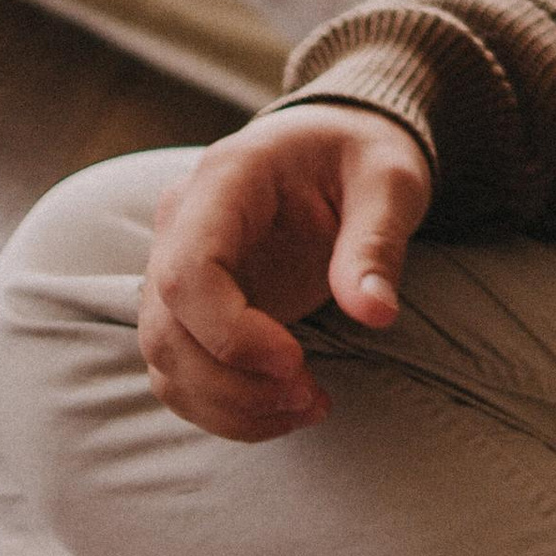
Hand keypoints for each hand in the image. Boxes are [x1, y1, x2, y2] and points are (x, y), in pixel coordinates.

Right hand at [138, 104, 431, 443]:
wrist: (338, 146)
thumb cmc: (362, 155)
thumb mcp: (389, 182)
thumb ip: (377, 242)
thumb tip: (375, 314)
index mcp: (224, 179)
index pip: (187, 270)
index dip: (230, 333)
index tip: (295, 362)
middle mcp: (183, 223)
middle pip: (167, 328)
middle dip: (234, 383)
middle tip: (311, 397)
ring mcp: (179, 265)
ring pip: (166, 360)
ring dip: (229, 405)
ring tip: (308, 407)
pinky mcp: (193, 306)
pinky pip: (183, 371)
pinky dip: (226, 406)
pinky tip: (286, 409)